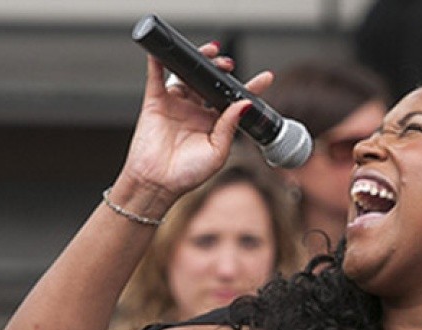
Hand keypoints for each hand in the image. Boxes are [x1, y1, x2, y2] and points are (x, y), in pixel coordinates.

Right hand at [118, 45, 275, 205]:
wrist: (158, 184)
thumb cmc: (187, 174)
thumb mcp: (218, 152)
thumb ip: (229, 126)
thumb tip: (244, 104)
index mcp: (214, 124)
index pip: (234, 101)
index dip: (250, 88)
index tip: (265, 78)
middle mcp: (196, 112)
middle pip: (210, 82)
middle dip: (221, 70)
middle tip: (229, 65)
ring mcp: (176, 105)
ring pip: (188, 75)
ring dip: (199, 61)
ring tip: (210, 53)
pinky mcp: (156, 102)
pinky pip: (157, 77)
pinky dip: (159, 62)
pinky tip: (166, 53)